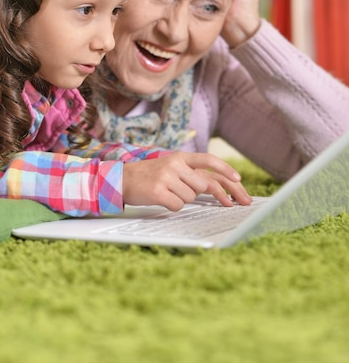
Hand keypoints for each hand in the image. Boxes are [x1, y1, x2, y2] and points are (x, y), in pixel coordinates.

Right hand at [122, 152, 251, 211]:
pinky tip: (160, 198)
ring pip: (190, 197)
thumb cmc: (151, 176)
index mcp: (180, 157)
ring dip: (180, 199)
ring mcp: (166, 177)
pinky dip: (171, 206)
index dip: (225, 169)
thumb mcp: (172, 168)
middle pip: (202, 185)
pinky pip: (178, 206)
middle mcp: (175, 164)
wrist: (123, 179)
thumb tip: (216, 188)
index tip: (238, 180)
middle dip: (196, 193)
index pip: (208, 160)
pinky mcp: (158, 191)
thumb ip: (191, 174)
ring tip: (165, 191)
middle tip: (181, 192)